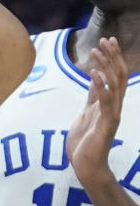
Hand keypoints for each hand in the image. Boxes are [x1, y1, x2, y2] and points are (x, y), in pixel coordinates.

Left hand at [67, 36, 127, 189]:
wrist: (86, 166)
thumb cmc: (85, 141)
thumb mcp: (87, 113)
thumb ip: (94, 97)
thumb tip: (95, 79)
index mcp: (109, 103)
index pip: (115, 75)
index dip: (113, 57)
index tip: (108, 40)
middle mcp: (114, 107)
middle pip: (119, 76)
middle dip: (113, 56)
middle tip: (106, 39)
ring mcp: (111, 115)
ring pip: (115, 86)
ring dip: (106, 67)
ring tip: (96, 51)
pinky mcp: (106, 125)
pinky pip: (105, 103)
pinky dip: (100, 87)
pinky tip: (94, 74)